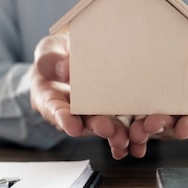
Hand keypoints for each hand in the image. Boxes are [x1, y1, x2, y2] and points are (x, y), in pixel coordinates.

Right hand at [29, 35, 129, 158]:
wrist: (73, 56)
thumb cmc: (57, 55)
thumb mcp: (48, 51)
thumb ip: (50, 60)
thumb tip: (64, 69)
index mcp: (50, 97)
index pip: (54, 109)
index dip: (63, 118)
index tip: (72, 127)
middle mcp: (71, 111)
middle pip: (83, 122)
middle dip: (95, 127)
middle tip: (106, 130)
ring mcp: (92, 113)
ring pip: (103, 125)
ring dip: (115, 132)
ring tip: (124, 136)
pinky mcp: (111, 110)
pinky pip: (120, 121)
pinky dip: (129, 129)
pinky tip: (139, 136)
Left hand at [128, 44, 187, 157]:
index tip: (185, 128)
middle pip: (178, 125)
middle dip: (163, 126)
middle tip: (151, 125)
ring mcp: (172, 118)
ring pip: (158, 128)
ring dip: (145, 131)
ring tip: (134, 131)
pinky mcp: (154, 114)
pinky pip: (142, 123)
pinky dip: (131, 129)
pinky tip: (121, 134)